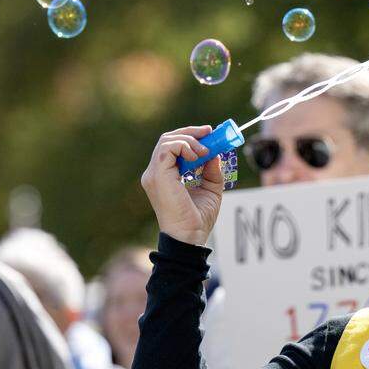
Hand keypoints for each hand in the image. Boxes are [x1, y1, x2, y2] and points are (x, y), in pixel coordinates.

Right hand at [140, 126, 223, 245]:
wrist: (190, 237)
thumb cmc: (198, 219)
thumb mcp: (210, 188)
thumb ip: (211, 170)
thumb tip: (215, 152)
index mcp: (163, 177)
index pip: (171, 147)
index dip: (189, 137)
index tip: (209, 133)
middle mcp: (154, 174)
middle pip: (167, 139)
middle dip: (190, 132)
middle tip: (209, 132)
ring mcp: (153, 174)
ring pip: (166, 141)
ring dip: (190, 140)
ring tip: (205, 151)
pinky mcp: (157, 175)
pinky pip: (168, 148)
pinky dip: (185, 146)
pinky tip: (198, 156)